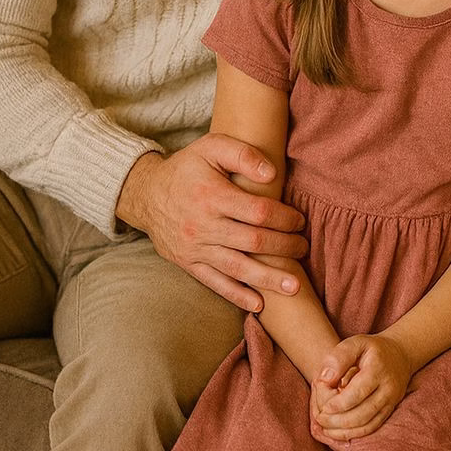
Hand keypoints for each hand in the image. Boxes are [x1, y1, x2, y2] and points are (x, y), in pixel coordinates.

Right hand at [115, 138, 306, 312]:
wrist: (147, 194)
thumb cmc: (187, 168)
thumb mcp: (212, 147)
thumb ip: (243, 154)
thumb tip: (272, 173)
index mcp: (212, 195)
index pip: (259, 212)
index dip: (284, 218)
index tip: (300, 221)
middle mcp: (203, 225)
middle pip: (253, 241)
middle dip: (284, 247)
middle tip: (304, 248)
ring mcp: (195, 248)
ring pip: (237, 267)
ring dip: (268, 278)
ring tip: (294, 286)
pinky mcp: (188, 263)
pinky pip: (215, 283)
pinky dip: (237, 295)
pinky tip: (258, 304)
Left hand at [310, 334, 412, 441]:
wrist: (401, 353)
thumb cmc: (372, 348)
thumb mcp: (356, 342)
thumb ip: (338, 357)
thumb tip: (324, 380)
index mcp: (378, 369)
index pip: (357, 393)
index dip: (337, 404)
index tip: (322, 407)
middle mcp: (388, 388)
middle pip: (361, 414)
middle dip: (337, 421)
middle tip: (320, 418)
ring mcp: (391, 402)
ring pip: (367, 425)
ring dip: (343, 431)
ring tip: (325, 427)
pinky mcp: (390, 410)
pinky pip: (372, 428)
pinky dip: (354, 434)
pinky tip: (339, 432)